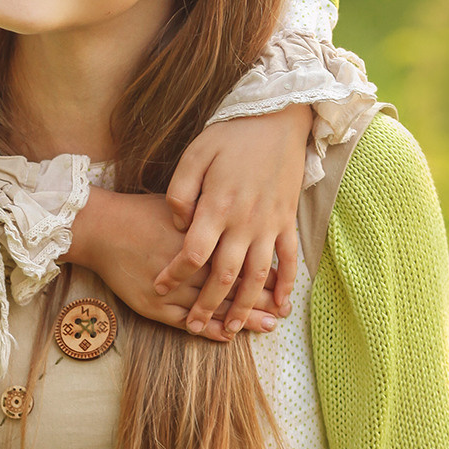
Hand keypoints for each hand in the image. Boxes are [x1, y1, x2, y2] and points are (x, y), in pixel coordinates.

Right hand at [69, 189, 277, 341]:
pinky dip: (208, 329)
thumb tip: (235, 222)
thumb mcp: (179, 204)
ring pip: (212, 307)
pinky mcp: (152, 305)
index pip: (239, 260)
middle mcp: (187, 266)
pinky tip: (227, 336)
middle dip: (260, 301)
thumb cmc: (140, 212)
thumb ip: (206, 214)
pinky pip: (184, 322)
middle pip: (231, 287)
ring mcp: (169, 289)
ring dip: (241, 318)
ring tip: (267, 327)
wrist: (100, 227)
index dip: (262, 273)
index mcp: (198, 239)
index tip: (284, 284)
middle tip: (283, 314)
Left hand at [157, 103, 312, 334]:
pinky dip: (286, 285)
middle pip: (224, 274)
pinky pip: (289, 260)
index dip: (174, 274)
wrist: (277, 118)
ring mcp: (270, 224)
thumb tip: (178, 224)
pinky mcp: (287, 220)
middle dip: (207, 305)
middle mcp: (245, 221)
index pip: (193, 253)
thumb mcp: (195, 154)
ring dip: (245, 306)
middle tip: (194, 326)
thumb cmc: (231, 135)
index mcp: (218, 206)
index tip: (159, 287)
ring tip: (233, 330)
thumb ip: (181, 192)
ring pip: (257, 276)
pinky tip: (279, 306)